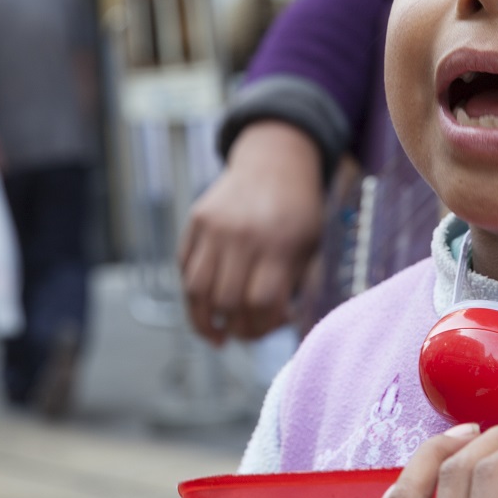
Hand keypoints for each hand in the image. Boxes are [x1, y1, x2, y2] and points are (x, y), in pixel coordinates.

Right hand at [180, 121, 324, 343]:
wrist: (274, 162)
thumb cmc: (299, 213)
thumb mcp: (312, 246)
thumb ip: (298, 287)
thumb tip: (278, 328)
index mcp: (280, 243)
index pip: (261, 302)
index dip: (263, 327)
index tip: (269, 328)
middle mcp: (243, 235)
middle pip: (227, 301)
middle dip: (235, 329)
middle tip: (243, 334)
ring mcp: (215, 226)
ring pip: (196, 290)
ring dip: (203, 322)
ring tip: (215, 334)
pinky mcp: (197, 220)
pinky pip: (185, 268)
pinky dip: (192, 293)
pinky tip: (206, 304)